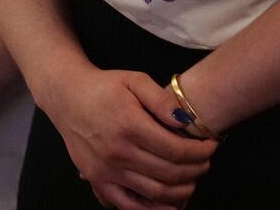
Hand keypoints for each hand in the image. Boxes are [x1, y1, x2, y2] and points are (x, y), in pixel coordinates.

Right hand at [41, 65, 214, 209]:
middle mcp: (118, 153)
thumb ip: (162, 100)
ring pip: (153, 193)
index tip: (211, 146)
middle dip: (195, 170)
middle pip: (169, 173)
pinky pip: (128, 205)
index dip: (200, 152)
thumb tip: (185, 120)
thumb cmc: (105, 87)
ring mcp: (106, 172)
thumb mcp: (135, 80)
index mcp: (130, 126)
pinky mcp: (98, 182)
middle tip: (206, 163)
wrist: (68, 98)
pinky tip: (169, 205)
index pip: (176, 150)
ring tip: (193, 180)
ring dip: (180, 191)